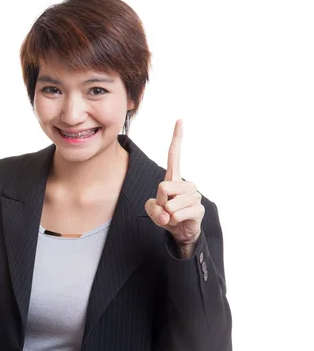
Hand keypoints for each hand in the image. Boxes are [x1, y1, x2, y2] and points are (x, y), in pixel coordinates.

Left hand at [145, 120, 204, 256]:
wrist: (181, 231)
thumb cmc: (166, 216)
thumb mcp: (152, 209)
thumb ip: (152, 207)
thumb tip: (167, 212)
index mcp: (174, 178)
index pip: (174, 155)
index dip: (176, 138)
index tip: (180, 120)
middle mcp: (186, 183)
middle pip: (162, 187)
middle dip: (158, 202)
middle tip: (165, 209)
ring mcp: (194, 194)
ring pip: (169, 203)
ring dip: (165, 214)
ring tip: (172, 216)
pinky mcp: (199, 208)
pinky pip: (176, 214)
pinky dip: (172, 221)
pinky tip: (178, 221)